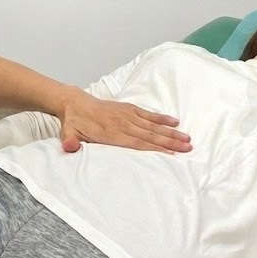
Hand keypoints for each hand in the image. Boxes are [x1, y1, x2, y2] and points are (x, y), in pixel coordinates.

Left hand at [58, 90, 191, 153]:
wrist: (74, 103)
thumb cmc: (74, 123)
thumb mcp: (68, 134)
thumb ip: (70, 142)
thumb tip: (69, 147)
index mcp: (111, 134)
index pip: (137, 143)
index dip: (155, 149)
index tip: (171, 154)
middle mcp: (122, 124)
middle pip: (150, 135)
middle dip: (170, 142)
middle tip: (188, 148)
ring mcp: (127, 115)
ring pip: (153, 125)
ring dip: (170, 132)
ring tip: (187, 138)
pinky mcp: (128, 109)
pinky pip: (148, 114)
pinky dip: (161, 118)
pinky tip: (175, 121)